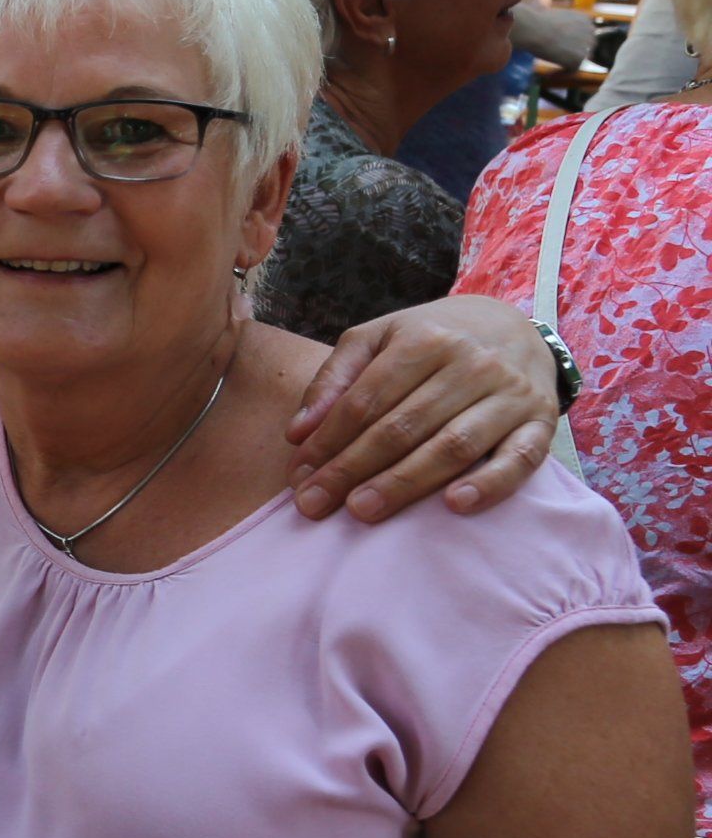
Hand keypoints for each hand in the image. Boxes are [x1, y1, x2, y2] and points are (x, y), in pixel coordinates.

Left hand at [285, 295, 559, 522]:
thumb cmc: (431, 339)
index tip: (299, 476)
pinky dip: (491, 483)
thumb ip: (334, 380)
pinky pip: (520, 459)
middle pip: (403, 426)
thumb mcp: (377, 339)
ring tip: (362, 512)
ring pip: (453, 445)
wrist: (514, 325)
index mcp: (424, 341)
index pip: (366, 400)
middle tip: (315, 504)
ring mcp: (510, 394)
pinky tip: (455, 505)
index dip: (328, 441)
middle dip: (352, 469)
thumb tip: (296, 433)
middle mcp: (471, 364)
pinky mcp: (541, 423)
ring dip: (405, 483)